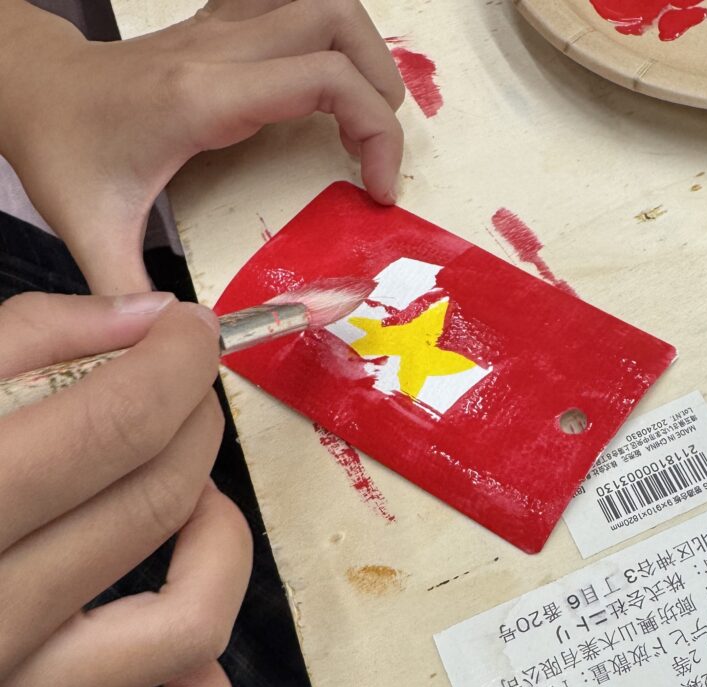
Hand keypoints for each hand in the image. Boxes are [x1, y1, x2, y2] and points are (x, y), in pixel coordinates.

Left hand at [0, 0, 404, 293]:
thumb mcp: (92, 236)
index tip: (378, 193)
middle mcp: (220, 50)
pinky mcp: (222, 26)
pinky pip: (295, 3)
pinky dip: (329, 35)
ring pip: (327, 4)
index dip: (375, 133)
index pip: (325, 79)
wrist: (30, 90)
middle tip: (379, 160)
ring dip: (366, 56)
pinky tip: (328, 79)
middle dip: (381, 96)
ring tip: (368, 120)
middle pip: (338, 27)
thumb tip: (185, 342)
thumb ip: (133, 298)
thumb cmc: (65, 155)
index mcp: (204, 98)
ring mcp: (221, 29)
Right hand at [0, 292, 251, 686]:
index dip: (172, 367)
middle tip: (186, 396)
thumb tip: (146, 318)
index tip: (191, 332)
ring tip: (190, 503)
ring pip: (184, 630)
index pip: (103, 430)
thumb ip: (20, 339)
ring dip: (219, 549)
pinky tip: (180, 649)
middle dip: (194, 429)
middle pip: (149, 509)